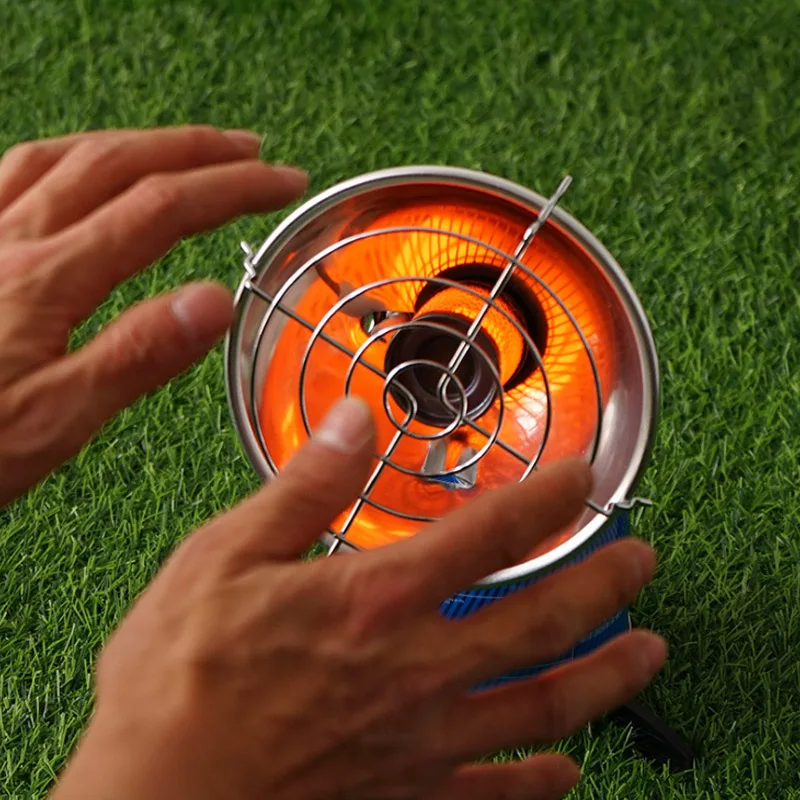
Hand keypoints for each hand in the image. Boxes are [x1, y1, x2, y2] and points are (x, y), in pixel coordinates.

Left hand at [0, 125, 306, 507]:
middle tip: (253, 152)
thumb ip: (135, 356)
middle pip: (120, 162)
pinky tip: (83, 170)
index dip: (232, 187)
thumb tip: (215, 299)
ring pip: (68, 156)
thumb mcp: (54, 422)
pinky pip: (16, 174)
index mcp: (47, 279)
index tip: (283, 183)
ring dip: (138, 143)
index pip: (161, 208)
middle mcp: (13, 240)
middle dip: (197, 149)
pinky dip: (68, 157)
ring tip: (185, 149)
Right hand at [50, 397, 665, 799]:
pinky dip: (539, 784)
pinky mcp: (402, 798)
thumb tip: (355, 420)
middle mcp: (414, 670)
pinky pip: (493, 798)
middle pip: (539, 620)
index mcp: (374, 599)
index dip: (546, 498)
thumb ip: (304, 488)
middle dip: (602, 584)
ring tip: (649, 652)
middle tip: (643, 560)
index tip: (582, 475)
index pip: (488, 533)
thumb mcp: (221, 557)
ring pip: (542, 707)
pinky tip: (568, 770)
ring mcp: (418, 743)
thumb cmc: (173, 681)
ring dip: (606, 676)